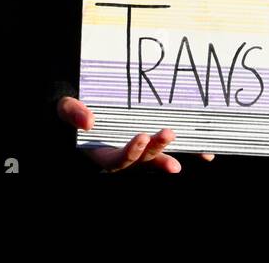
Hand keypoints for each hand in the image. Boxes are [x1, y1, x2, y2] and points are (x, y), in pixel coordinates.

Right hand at [57, 96, 214, 172]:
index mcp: (100, 152)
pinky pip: (166, 150)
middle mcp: (121, 156)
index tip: (140, 137)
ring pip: (155, 157)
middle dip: (155, 149)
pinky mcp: (148, 142)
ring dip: (172, 152)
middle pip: (141, 160)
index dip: (129, 152)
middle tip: (169, 133)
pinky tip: (204, 153)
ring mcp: (137, 151)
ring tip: (190, 148)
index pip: (116, 160)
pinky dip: (184, 151)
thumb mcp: (64, 108)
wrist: (75, 108)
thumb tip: (88, 120)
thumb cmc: (69, 109)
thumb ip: (72, 113)